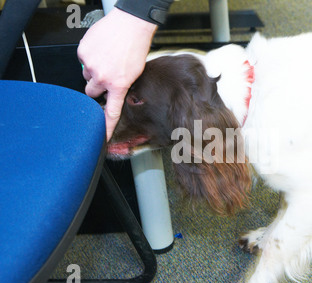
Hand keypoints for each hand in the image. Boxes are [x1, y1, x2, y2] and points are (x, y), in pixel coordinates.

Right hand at [78, 8, 157, 140]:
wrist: (130, 24)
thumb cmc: (136, 45)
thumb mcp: (136, 72)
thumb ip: (124, 85)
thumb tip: (118, 92)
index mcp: (118, 85)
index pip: (111, 112)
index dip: (106, 126)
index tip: (103, 137)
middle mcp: (102, 77)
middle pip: (91, 93)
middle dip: (96, 88)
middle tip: (104, 78)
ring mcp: (91, 65)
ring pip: (87, 75)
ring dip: (94, 71)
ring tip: (106, 59)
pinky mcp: (83, 52)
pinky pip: (83, 60)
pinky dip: (90, 57)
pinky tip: (101, 49)